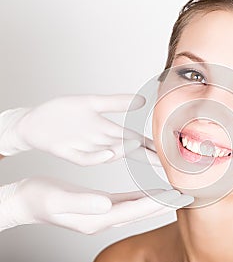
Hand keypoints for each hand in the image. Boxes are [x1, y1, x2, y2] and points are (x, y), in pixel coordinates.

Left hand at [0, 94, 160, 165]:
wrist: (33, 121)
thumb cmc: (62, 113)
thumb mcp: (93, 103)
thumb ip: (118, 102)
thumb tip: (144, 99)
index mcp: (107, 132)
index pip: (135, 140)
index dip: (152, 145)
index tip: (169, 150)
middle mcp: (100, 142)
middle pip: (128, 150)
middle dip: (146, 156)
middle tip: (165, 162)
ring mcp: (85, 148)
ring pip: (110, 153)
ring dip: (125, 152)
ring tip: (142, 149)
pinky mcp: (68, 152)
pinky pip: (85, 158)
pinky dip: (97, 157)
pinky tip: (110, 152)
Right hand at [0, 177, 192, 233]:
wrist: (25, 201)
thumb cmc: (39, 199)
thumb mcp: (58, 200)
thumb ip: (83, 204)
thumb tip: (106, 205)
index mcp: (97, 218)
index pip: (136, 211)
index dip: (158, 203)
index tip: (178, 196)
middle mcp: (104, 218)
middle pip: (142, 211)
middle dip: (164, 204)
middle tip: (186, 196)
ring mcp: (102, 213)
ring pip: (137, 207)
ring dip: (156, 200)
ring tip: (174, 192)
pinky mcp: (100, 206)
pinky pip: (127, 201)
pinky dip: (142, 197)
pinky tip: (150, 191)